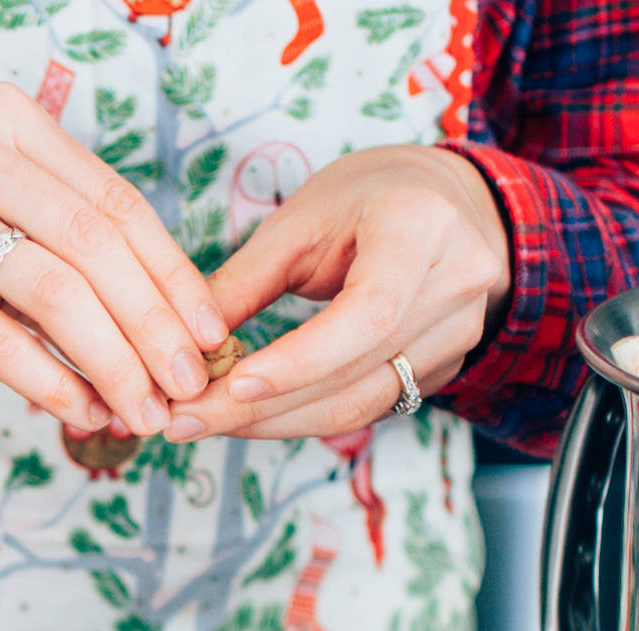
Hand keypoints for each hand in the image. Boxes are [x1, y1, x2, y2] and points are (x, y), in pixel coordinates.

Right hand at [0, 84, 231, 436]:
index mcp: (7, 121)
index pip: (116, 202)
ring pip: (56, 291)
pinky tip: (80, 411)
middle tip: (186, 386)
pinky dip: (49, 380)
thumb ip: (54, 230)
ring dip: (112, 362)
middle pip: (98, 246)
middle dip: (155, 326)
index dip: (173, 275)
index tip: (209, 334)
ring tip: (141, 411)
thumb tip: (160, 315)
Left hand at [164, 145, 509, 443]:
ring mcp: (458, 334)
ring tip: (203, 423)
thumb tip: (180, 348)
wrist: (446, 202)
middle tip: (182, 420)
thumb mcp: (298, 221)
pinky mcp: (445, 368)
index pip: (365, 316)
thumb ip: (243, 283)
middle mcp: (456, 284)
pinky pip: (366, 408)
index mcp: (422, 228)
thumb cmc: (364, 198)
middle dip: (259, 408)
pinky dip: (300, 417)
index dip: (297, 362)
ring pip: (358, 407)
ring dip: (272, 423)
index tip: (228, 386)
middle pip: (353, 375)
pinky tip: (250, 416)